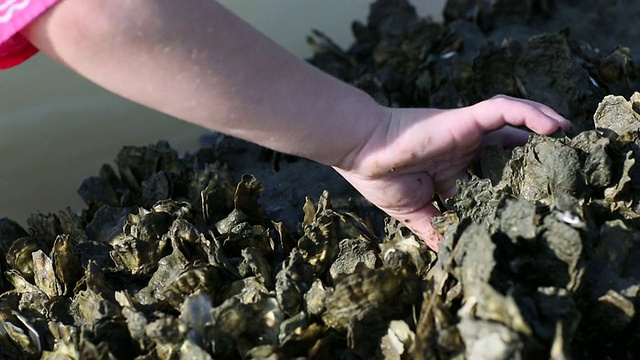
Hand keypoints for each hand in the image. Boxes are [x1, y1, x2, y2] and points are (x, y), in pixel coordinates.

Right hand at [334, 95, 570, 250]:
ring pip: (513, 122)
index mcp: (451, 169)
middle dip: (535, 152)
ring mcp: (465, 132)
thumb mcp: (413, 212)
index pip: (491, 174)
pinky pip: (502, 110)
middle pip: (509, 145)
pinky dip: (530, 113)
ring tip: (569, 135)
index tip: (537, 197)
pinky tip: (555, 125)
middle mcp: (463, 148)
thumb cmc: (380, 179)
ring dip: (542, 125)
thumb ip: (435, 229)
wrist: (361, 152)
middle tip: (562, 165)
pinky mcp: (464, 120)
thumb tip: (449, 255)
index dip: (514, 181)